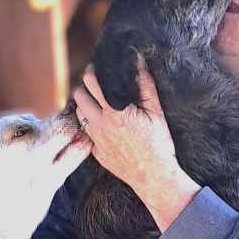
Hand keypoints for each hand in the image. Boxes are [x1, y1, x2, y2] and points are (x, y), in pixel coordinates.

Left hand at [73, 59, 200, 230]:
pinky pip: (86, 132)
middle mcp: (100, 124)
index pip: (92, 81)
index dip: (94, 70)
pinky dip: (91, 124)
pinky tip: (105, 124)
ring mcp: (96, 139)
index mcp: (115, 111)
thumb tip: (139, 61)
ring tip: (98, 102)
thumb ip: (145, 85)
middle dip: (86, 86)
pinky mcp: (96, 152)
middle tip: (96, 84)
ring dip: (86, 104)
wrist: (154, 178)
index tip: (99, 67)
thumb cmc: (159, 145)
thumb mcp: (156, 112)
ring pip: (79, 113)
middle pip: (79, 95)